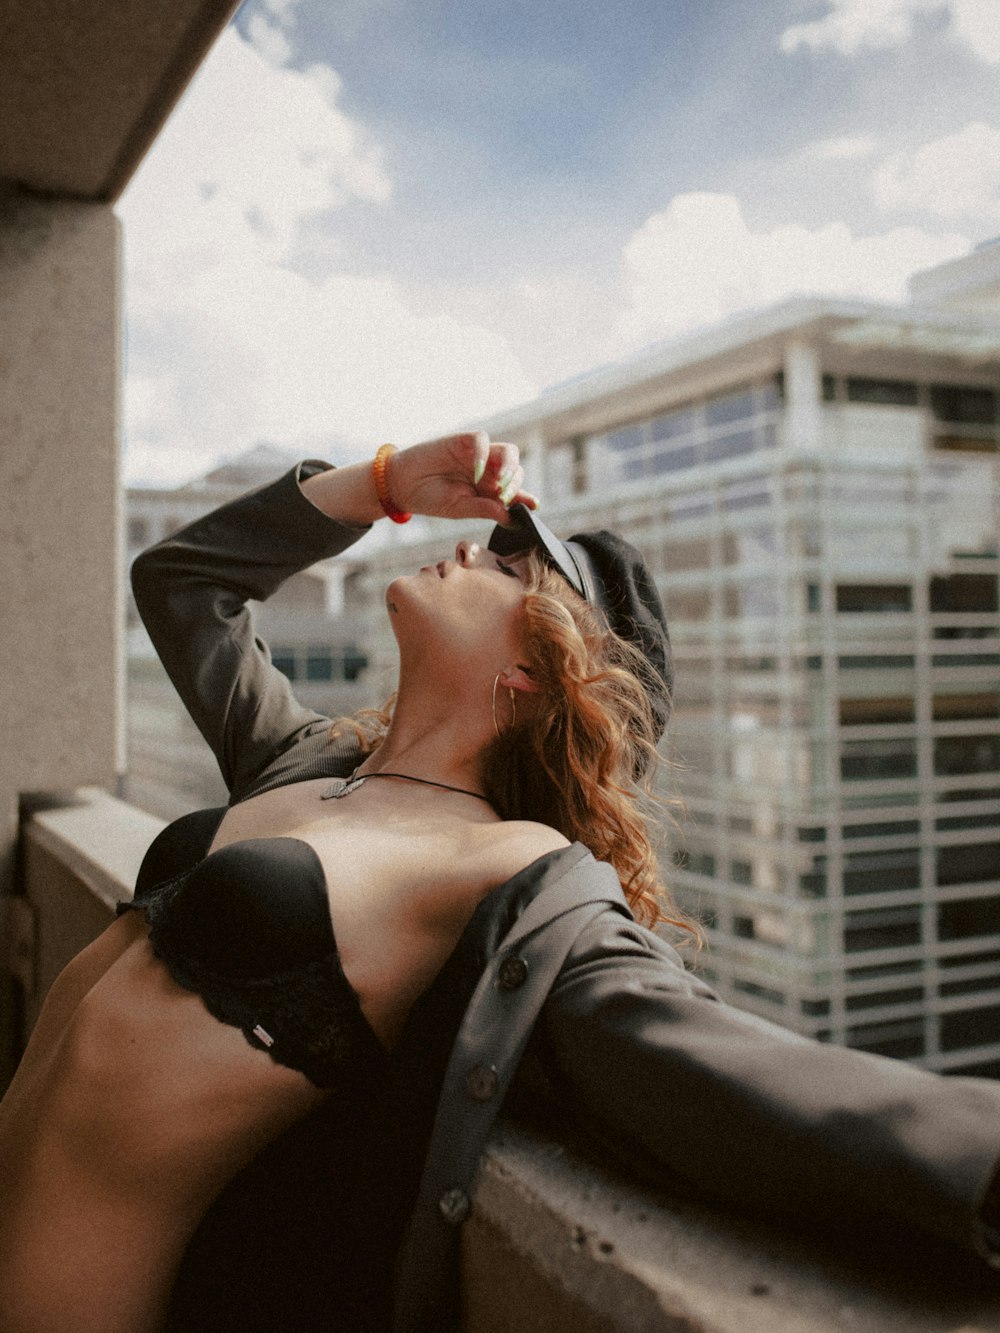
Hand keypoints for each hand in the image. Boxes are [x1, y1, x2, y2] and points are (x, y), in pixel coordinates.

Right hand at [388, 433, 537, 523]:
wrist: (402, 485)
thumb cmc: (430, 499)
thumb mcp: (458, 509)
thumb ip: (483, 510)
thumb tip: (509, 516)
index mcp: (489, 491)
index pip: (514, 492)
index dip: (525, 498)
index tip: (533, 506)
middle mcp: (488, 471)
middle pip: (516, 470)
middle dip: (515, 484)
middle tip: (504, 497)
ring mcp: (478, 455)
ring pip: (507, 451)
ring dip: (509, 466)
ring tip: (498, 482)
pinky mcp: (463, 441)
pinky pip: (482, 440)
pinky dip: (483, 454)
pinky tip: (476, 471)